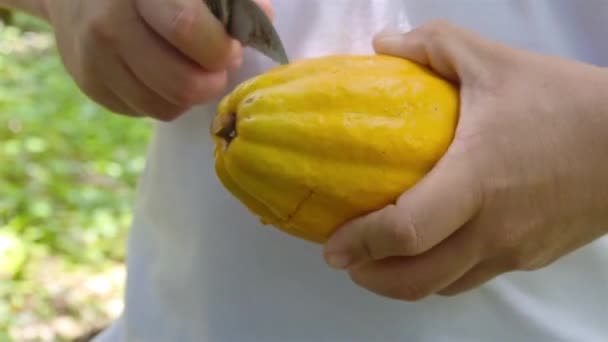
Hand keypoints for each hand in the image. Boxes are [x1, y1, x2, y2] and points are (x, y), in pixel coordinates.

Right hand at [44, 0, 271, 120]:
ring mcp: (95, 60)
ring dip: (190, 95)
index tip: (230, 46)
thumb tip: (264, 19)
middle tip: (216, 65)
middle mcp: (110, 25)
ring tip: (190, 68)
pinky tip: (161, 74)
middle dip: (212, 81)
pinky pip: (145, 112)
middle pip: (183, 84)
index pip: (189, 29)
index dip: (221, 48)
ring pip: (165, 107)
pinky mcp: (91, 86)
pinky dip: (164, 99)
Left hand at [322, 20, 607, 300]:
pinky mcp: (532, 259)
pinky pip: (474, 277)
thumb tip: (384, 45)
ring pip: (445, 286)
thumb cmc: (564, 102)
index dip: (362, 243)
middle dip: (372, 277)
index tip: (333, 245)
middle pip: (417, 280)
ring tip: (380, 259)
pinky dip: (440, 273)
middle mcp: (492, 230)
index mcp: (476, 181)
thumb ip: (434, 45)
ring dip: (403, 282)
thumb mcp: (495, 60)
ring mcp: (514, 252)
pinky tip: (432, 249)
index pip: (407, 231)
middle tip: (347, 260)